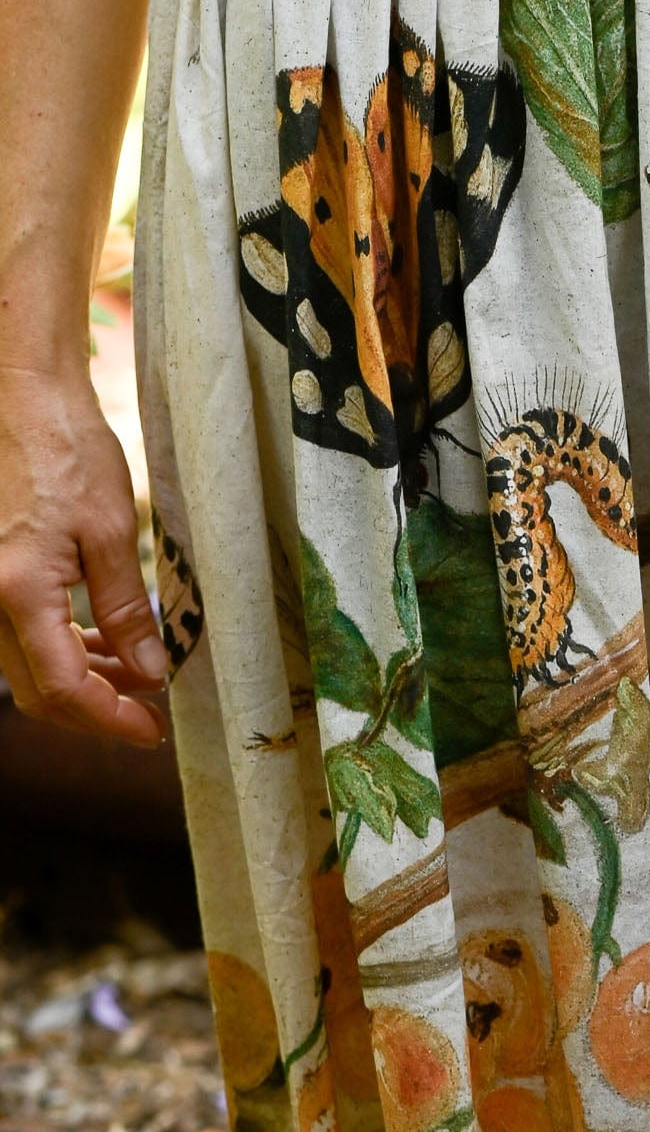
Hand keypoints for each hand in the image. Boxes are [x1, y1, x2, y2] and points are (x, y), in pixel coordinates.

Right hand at [0, 362, 169, 745]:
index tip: (151, 731)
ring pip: (29, 668)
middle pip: (38, 692)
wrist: (24, 400)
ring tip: (138, 676)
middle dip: (96, 710)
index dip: (109, 720)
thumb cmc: (68, 453)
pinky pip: (22, 637)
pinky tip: (105, 647)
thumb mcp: (113, 533)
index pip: (62, 688)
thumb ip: (126, 612)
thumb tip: (148, 673)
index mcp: (17, 590)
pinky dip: (64, 650)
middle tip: (149, 713)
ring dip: (83, 682)